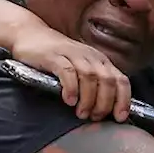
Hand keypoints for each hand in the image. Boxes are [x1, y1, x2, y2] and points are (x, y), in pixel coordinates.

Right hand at [12, 26, 132, 121]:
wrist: (30, 34)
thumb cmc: (57, 58)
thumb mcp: (81, 70)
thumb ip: (94, 85)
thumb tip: (105, 111)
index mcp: (101, 62)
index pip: (121, 80)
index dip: (123, 100)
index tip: (119, 118)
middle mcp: (91, 57)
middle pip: (107, 81)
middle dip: (104, 103)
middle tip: (95, 117)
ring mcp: (73, 54)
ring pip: (90, 77)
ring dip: (89, 98)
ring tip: (82, 113)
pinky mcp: (54, 55)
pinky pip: (68, 71)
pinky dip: (71, 87)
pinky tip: (69, 100)